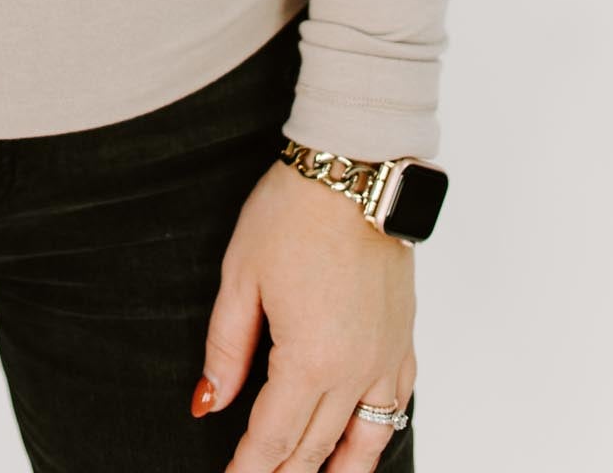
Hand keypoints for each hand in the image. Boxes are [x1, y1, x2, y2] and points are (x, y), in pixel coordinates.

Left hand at [192, 156, 415, 471]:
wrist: (356, 170)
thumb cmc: (293, 212)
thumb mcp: (241, 276)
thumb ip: (225, 347)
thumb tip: (209, 402)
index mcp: (309, 358)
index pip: (275, 436)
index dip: (250, 467)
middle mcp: (354, 369)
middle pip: (316, 446)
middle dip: (284, 472)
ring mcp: (385, 356)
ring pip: (364, 439)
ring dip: (336, 469)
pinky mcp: (403, 338)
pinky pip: (396, 405)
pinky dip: (377, 436)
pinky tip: (363, 446)